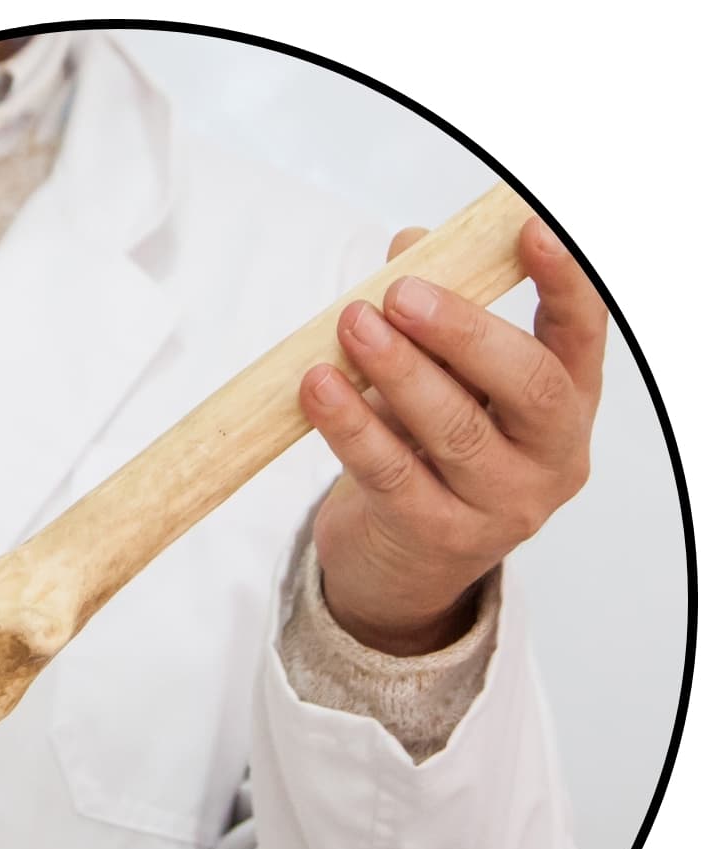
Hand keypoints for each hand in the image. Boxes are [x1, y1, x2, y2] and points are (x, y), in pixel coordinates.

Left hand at [299, 216, 606, 654]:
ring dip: (397, 371)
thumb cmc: (427, 457)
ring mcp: (502, 506)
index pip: (581, 335)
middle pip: (526, 384)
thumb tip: (410, 243)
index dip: (565, 281)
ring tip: (350, 325)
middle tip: (400, 292)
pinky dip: (351, 427)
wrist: (402, 569)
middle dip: (462, 331)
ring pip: (455, 429)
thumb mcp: (442, 387)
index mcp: (566, 406)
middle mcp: (551, 458)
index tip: (528, 229)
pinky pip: (392, 472)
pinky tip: (317, 388)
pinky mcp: (439, 537)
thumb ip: (434, 322)